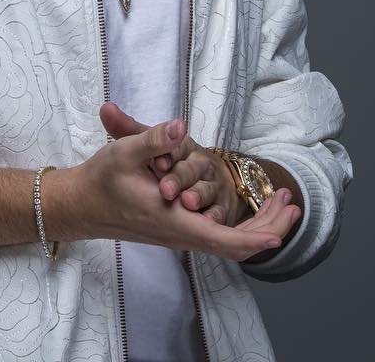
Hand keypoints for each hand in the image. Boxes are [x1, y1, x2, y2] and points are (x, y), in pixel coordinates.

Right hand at [99, 103, 301, 243]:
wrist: (82, 204)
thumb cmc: (102, 180)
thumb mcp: (123, 152)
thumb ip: (154, 139)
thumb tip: (182, 128)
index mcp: (172, 220)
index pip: (221, 241)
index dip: (254, 237)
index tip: (281, 233)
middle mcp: (181, 233)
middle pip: (235, 245)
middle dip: (269, 227)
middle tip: (292, 203)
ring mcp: (180, 232)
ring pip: (228, 241)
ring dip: (259, 223)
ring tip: (282, 199)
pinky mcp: (178, 226)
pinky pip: (217, 234)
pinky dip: (241, 223)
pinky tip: (253, 205)